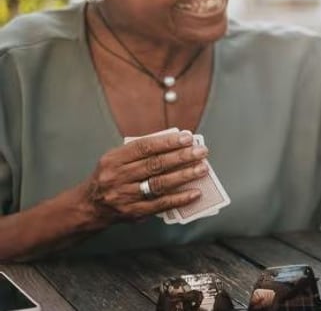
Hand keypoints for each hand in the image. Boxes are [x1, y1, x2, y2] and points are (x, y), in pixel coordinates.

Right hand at [77, 130, 208, 226]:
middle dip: (181, 157)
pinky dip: (179, 198)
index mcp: (113, 160)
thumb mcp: (116, 160)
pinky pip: (160, 204)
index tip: (187, 138)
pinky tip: (194, 193)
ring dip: (184, 176)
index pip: (144, 147)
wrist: (89, 206)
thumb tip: (175, 144)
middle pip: (154, 165)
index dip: (167, 142)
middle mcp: (117, 177)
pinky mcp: (133, 212)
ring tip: (201, 169)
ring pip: (159, 184)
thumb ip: (141, 152)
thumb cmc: (110, 178)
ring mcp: (124, 196)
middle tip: (200, 152)